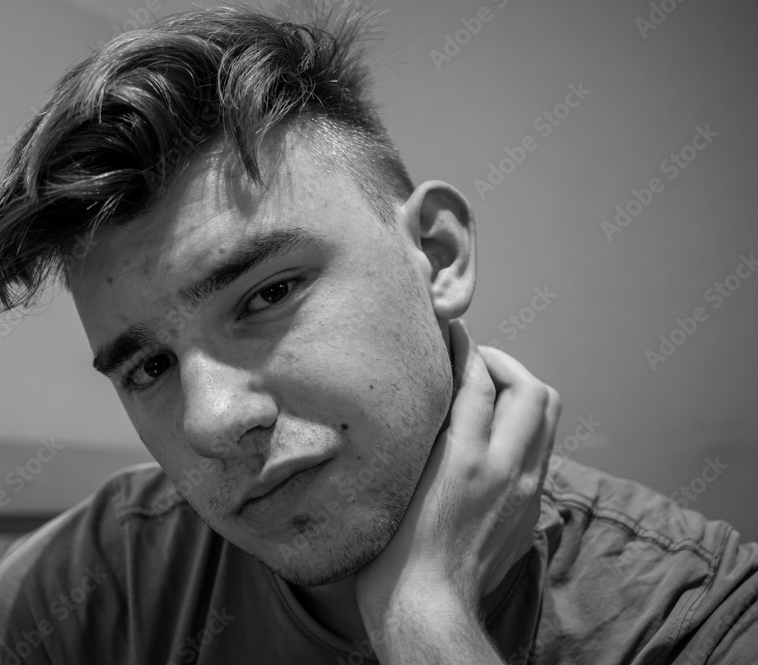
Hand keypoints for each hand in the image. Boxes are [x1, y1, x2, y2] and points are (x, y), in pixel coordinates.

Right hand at [354, 319, 559, 629]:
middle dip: (506, 365)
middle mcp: (508, 471)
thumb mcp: (401, 483)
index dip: (467, 348)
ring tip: (488, 393)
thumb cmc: (396, 552)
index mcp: (467, 461)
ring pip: (547, 418)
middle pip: (533, 391)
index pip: (479, 382)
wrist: (428, 610)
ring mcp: (527, 493)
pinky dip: (522, 428)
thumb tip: (434, 390)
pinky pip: (542, 450)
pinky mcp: (532, 511)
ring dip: (522, 393)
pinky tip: (493, 437)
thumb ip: (422, 434)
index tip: (454, 333)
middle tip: (474, 364)